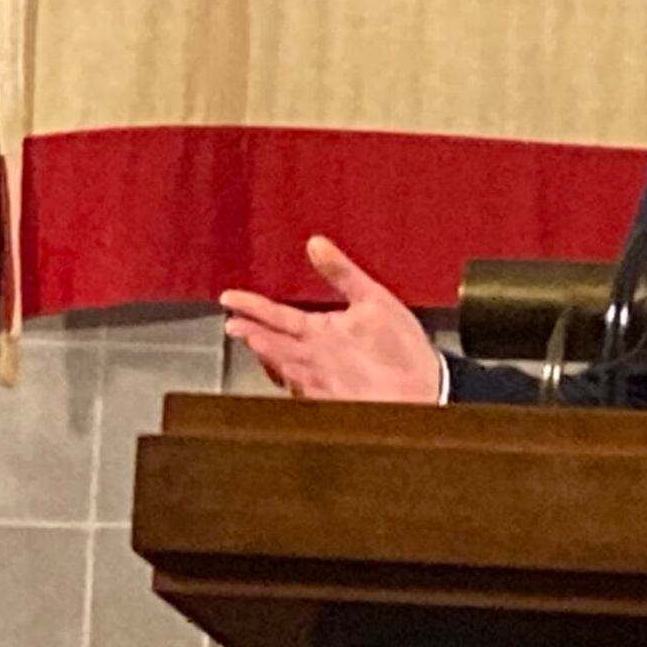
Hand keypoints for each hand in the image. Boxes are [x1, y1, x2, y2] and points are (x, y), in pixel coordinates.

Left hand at [219, 236, 442, 402]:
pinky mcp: (327, 402)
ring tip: (255, 345)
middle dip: (250, 333)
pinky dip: (287, 378)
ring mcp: (316, 384)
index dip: (250, 306)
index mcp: (320, 332)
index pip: (276, 315)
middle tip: (232, 327)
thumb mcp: (376, 299)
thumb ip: (341, 272)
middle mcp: (310, 360)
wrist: (419, 395)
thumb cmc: (401, 348)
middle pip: (270, 344)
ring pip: (281, 368)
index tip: (228, 299)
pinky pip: (298, 389)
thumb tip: (315, 244)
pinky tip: (288, 376)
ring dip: (265, 355)